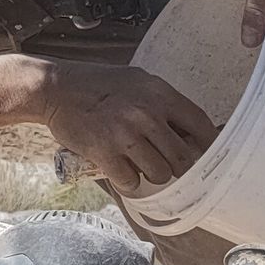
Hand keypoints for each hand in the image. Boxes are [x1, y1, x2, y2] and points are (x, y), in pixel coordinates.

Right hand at [41, 63, 216, 195]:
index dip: (208, 146)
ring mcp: (125, 134)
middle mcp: (146, 114)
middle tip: (164, 161)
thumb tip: (192, 130)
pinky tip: (118, 166)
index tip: (207, 156)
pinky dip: (127, 180)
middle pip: (184, 158)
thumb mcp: (139, 82)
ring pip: (160, 174)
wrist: (56, 89)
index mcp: (160, 93)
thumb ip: (164, 103)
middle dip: (177, 166)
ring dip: (151, 174)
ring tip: (137, 161)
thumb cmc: (98, 85)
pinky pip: (131, 182)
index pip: (200, 126)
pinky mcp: (104, 153)